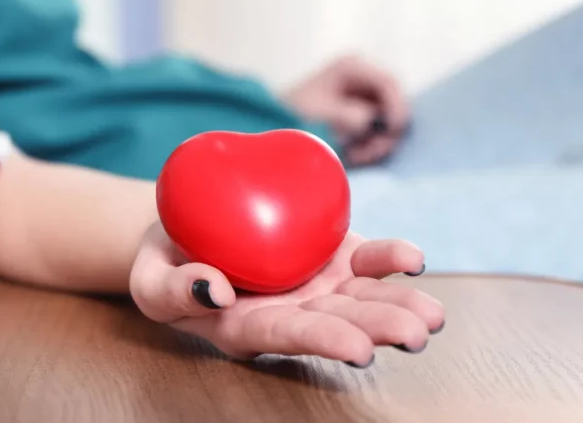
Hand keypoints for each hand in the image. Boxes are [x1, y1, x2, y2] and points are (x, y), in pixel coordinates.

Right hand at [129, 222, 443, 365]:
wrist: (182, 231)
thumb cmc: (162, 262)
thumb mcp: (150, 280)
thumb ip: (174, 290)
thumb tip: (215, 290)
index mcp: (249, 328)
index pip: (291, 336)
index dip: (325, 341)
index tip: (358, 350)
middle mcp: (292, 313)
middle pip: (341, 323)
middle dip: (380, 328)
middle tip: (416, 333)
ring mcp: (317, 285)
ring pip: (364, 298)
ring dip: (400, 304)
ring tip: (432, 316)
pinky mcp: (330, 254)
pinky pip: (366, 259)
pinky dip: (390, 259)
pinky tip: (412, 261)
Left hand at [283, 55, 409, 164]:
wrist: (274, 128)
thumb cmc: (294, 115)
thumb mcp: (325, 114)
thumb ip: (352, 117)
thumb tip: (371, 123)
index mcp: (352, 67)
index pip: (389, 83)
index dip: (398, 107)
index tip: (392, 131)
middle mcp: (362, 79)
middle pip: (393, 105)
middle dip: (384, 132)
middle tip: (367, 151)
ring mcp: (363, 98)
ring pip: (387, 124)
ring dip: (375, 143)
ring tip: (354, 154)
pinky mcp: (361, 118)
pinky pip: (377, 134)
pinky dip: (368, 147)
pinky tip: (352, 154)